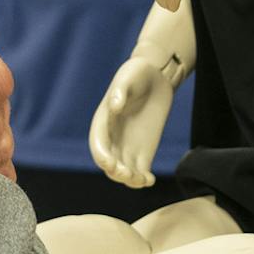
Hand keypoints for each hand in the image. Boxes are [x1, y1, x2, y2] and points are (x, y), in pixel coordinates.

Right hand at [88, 56, 173, 187]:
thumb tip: (115, 106)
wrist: (156, 76)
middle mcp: (112, 137)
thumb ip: (121, 90)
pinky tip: (150, 180)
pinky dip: (143, 179)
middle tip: (128, 174)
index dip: (102, 156)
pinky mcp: (144, 150)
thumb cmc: (137, 74)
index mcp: (103, 121)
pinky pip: (140, 170)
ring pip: (124, 171)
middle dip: (116, 172)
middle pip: (109, 163)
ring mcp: (128, 145)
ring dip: (130, 180)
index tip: (111, 164)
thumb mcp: (128, 77)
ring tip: (143, 180)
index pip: (98, 144)